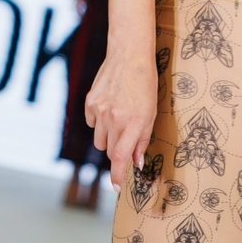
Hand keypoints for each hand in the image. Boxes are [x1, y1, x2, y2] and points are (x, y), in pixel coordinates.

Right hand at [85, 49, 157, 187]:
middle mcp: (115, 118)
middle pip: (109, 150)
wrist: (129, 55)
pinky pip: (91, 123)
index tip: (116, 187)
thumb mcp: (151, 113)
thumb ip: (143, 139)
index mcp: (133, 122)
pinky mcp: (90, 101)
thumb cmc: (145, 84)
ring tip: (118, 119)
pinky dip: (99, 121)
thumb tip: (136, 163)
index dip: (117, 175)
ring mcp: (100, 109)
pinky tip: (109, 107)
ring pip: (99, 140)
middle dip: (117, 151)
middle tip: (125, 138)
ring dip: (108, 137)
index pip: (120, 157)